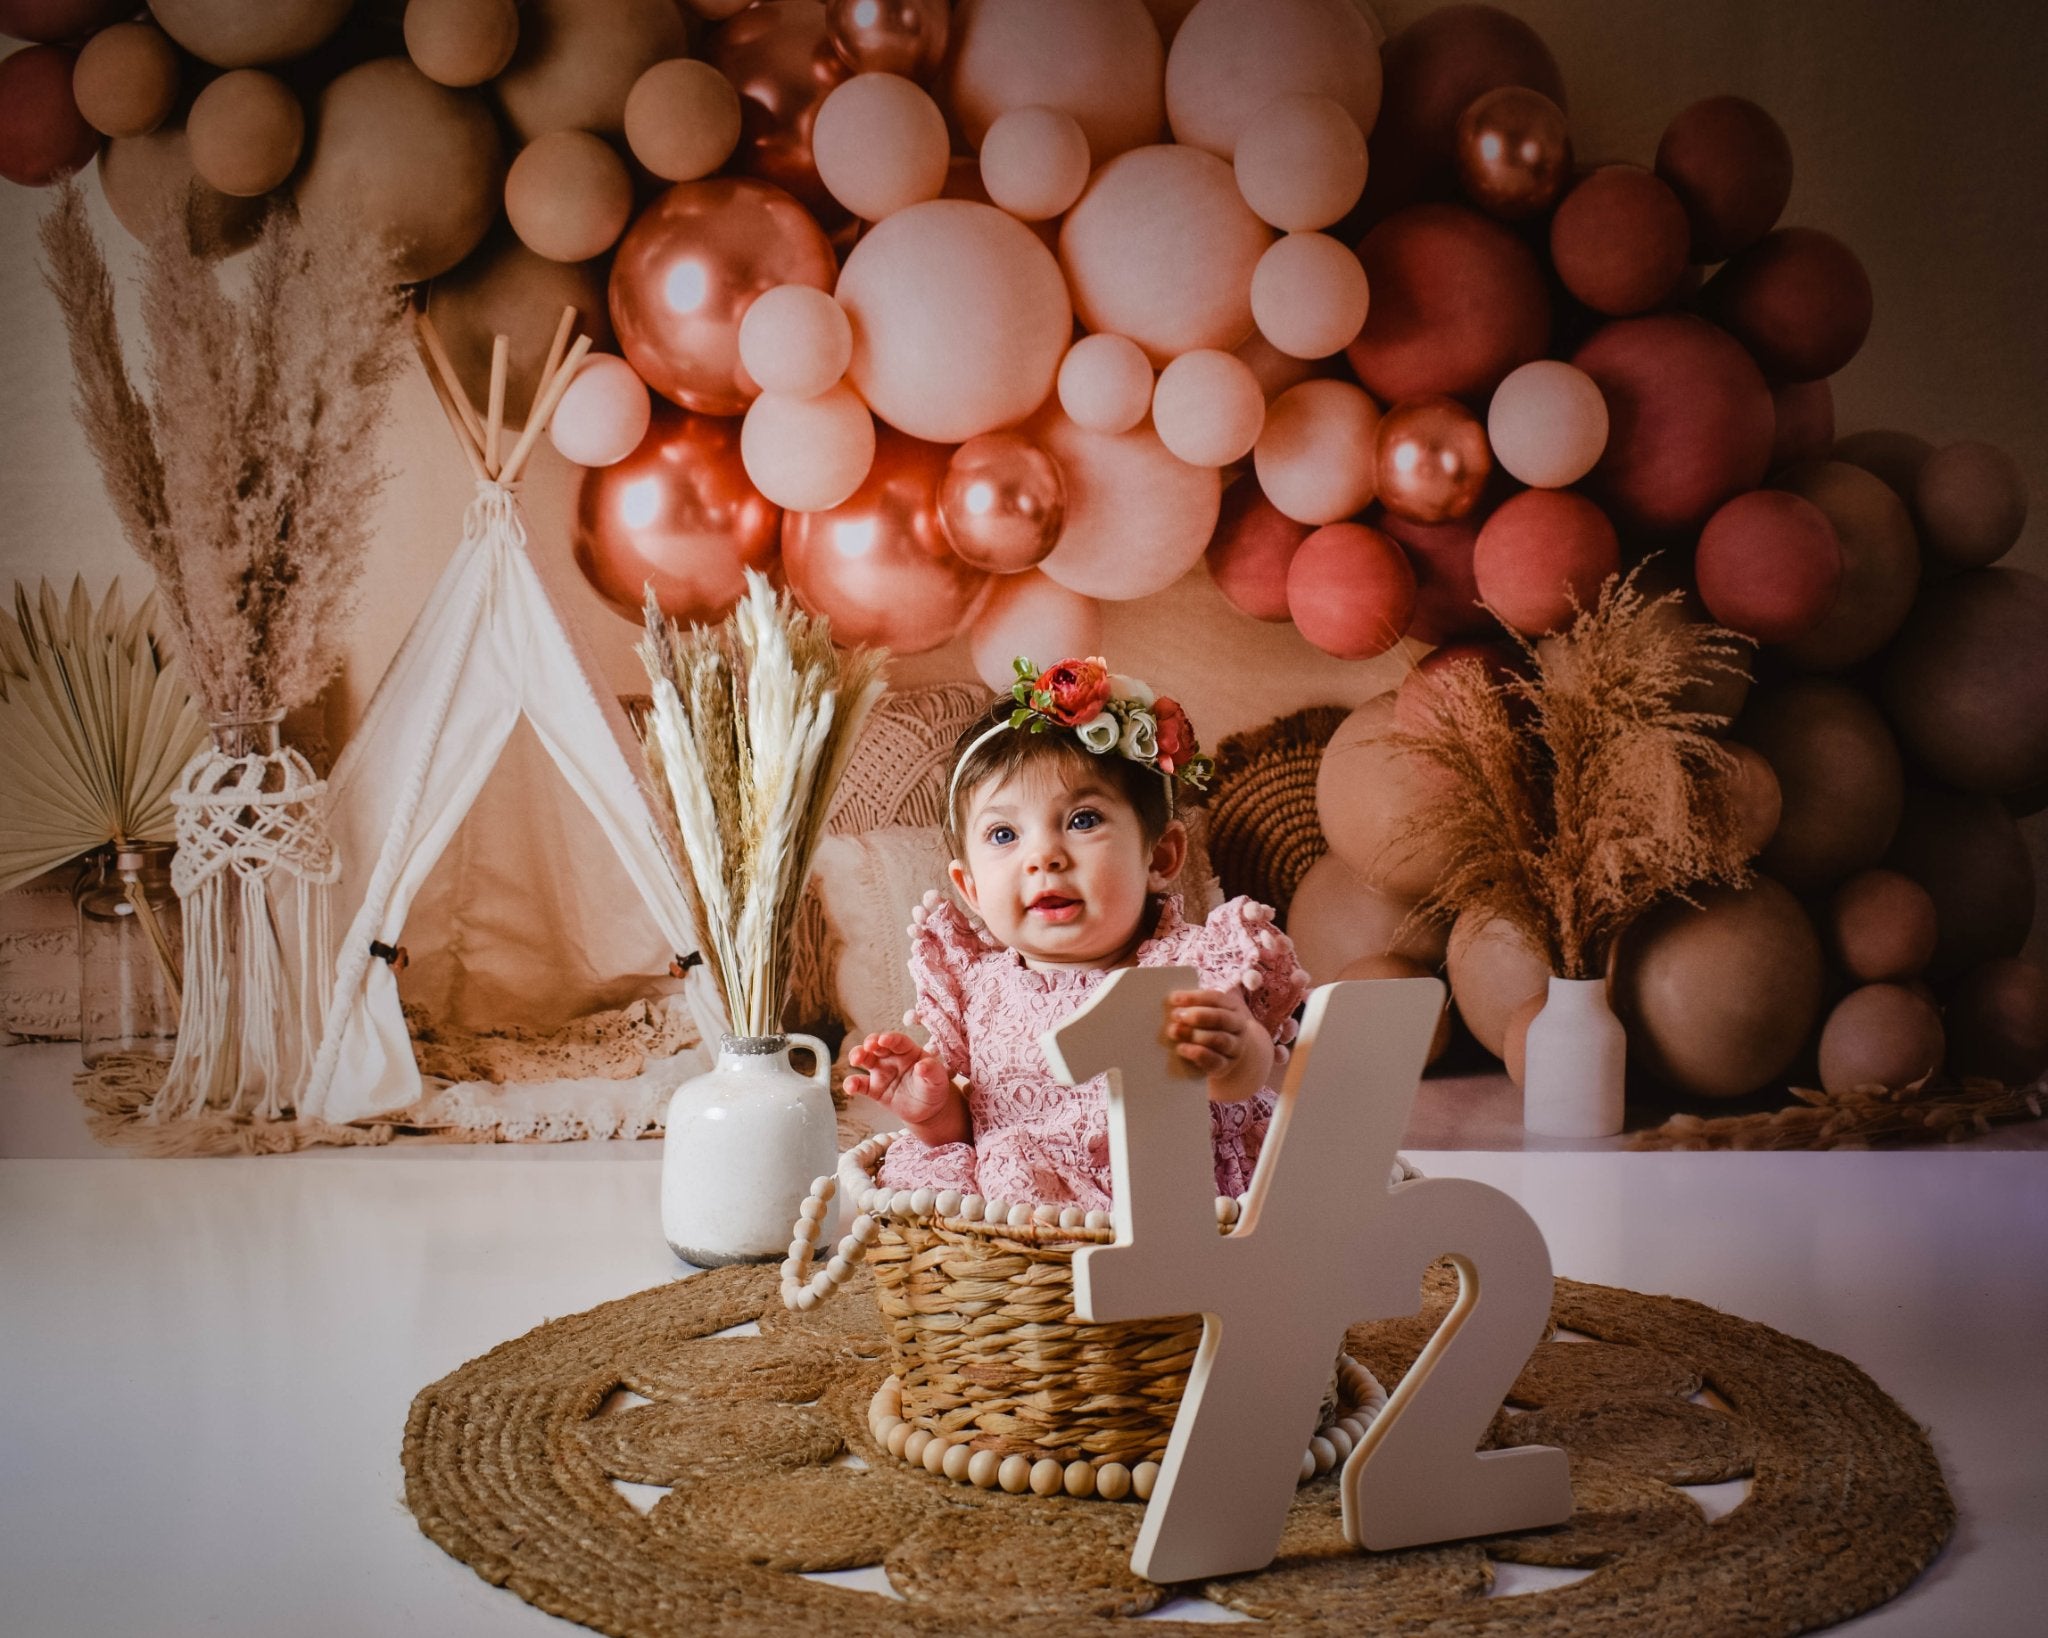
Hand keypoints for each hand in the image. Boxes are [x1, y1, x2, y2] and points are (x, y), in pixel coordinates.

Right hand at [845, 1031, 954, 1126]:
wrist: (928, 1110)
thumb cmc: (934, 1088)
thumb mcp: (938, 1079)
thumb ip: (931, 1071)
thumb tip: (922, 1067)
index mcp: (908, 1051)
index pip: (898, 1041)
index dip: (890, 1038)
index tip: (883, 1040)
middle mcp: (892, 1058)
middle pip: (877, 1045)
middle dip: (870, 1043)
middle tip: (868, 1046)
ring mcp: (881, 1072)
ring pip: (865, 1059)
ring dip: (857, 1055)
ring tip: (854, 1060)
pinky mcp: (874, 1089)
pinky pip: (861, 1084)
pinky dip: (852, 1084)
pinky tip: (850, 1087)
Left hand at [1167, 987, 1271, 1101]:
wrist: (1229, 1053)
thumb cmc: (1212, 1027)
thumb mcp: (1207, 1012)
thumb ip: (1193, 1006)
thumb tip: (1172, 1001)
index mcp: (1232, 1007)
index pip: (1216, 998)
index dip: (1194, 997)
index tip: (1174, 998)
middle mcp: (1237, 1026)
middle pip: (1221, 1018)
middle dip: (1197, 1015)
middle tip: (1176, 1015)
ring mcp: (1234, 1047)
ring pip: (1219, 1039)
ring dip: (1195, 1034)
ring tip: (1174, 1031)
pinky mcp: (1226, 1065)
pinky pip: (1214, 1060)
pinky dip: (1197, 1054)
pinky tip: (1181, 1048)